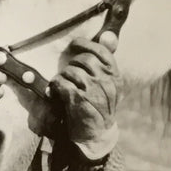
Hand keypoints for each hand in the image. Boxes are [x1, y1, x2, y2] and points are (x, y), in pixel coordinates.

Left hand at [51, 31, 120, 158]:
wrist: (95, 135)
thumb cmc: (99, 106)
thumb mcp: (107, 84)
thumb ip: (105, 61)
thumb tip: (108, 35)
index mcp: (115, 76)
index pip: (103, 51)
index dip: (86, 44)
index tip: (74, 44)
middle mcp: (106, 83)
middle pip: (85, 60)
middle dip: (72, 63)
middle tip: (69, 74)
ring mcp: (93, 92)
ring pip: (71, 71)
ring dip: (63, 76)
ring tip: (64, 85)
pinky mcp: (78, 101)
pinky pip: (62, 83)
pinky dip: (56, 85)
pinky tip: (57, 91)